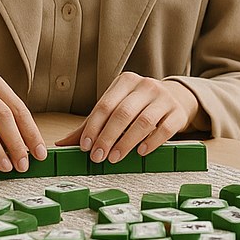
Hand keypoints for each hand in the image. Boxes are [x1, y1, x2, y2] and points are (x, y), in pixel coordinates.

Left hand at [56, 74, 201, 162]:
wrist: (175, 98)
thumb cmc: (138, 106)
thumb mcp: (116, 108)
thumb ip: (91, 125)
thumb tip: (62, 144)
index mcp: (125, 81)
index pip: (105, 105)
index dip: (93, 127)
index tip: (85, 146)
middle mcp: (145, 85)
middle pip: (122, 113)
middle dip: (107, 137)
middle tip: (98, 157)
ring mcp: (164, 98)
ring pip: (143, 121)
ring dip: (126, 142)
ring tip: (114, 158)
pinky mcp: (177, 113)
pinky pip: (164, 129)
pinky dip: (151, 142)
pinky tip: (140, 152)